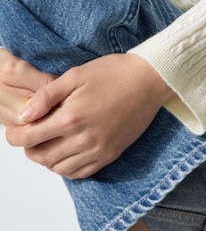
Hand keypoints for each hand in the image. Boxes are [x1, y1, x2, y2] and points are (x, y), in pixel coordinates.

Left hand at [5, 53, 174, 178]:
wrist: (150, 79)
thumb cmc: (115, 72)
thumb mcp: (76, 74)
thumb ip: (47, 95)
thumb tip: (24, 115)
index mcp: (71, 117)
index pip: (29, 138)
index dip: (15, 136)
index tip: (13, 131)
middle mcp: (83, 139)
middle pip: (41, 157)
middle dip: (29, 148)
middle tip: (30, 135)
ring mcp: (97, 149)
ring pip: (59, 168)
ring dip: (46, 159)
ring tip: (48, 143)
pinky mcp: (110, 155)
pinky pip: (80, 173)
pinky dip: (66, 168)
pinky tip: (66, 153)